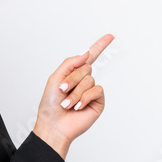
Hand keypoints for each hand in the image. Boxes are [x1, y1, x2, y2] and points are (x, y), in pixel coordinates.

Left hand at [32, 34, 113, 159]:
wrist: (53, 125)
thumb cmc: (50, 104)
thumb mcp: (55, 78)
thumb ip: (70, 63)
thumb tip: (86, 52)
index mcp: (74, 74)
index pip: (89, 57)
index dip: (100, 46)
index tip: (111, 36)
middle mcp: (84, 81)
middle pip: (85, 67)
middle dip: (72, 79)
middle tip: (62, 91)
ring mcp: (92, 91)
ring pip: (89, 79)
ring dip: (75, 92)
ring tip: (67, 103)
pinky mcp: (98, 101)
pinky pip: (97, 90)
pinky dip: (85, 97)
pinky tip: (78, 107)